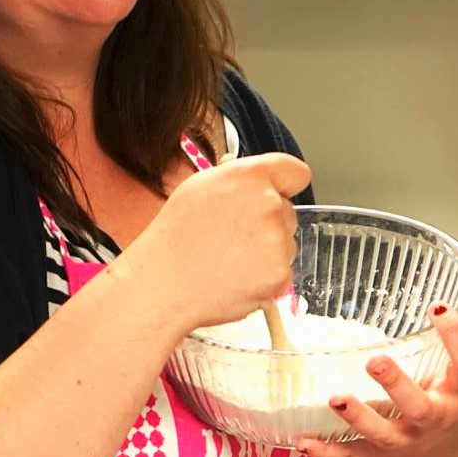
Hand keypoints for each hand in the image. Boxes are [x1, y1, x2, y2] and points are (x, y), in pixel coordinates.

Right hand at [133, 153, 311, 330]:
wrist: (163, 285)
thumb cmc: (173, 239)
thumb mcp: (197, 190)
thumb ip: (235, 180)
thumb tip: (255, 182)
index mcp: (247, 177)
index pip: (295, 171)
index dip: (284, 184)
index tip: (275, 194)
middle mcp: (267, 204)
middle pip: (287, 210)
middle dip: (267, 221)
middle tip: (230, 236)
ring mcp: (276, 241)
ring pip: (286, 242)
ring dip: (266, 251)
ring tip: (227, 260)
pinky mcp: (279, 274)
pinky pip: (281, 271)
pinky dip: (263, 277)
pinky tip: (234, 277)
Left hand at [298, 265, 457, 456]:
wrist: (449, 451)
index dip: (457, 337)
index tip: (438, 308)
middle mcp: (434, 418)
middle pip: (420, 406)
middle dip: (398, 386)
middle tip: (375, 360)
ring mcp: (407, 439)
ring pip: (384, 434)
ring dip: (358, 418)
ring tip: (336, 398)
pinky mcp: (378, 453)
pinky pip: (352, 456)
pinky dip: (329, 451)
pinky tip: (304, 441)